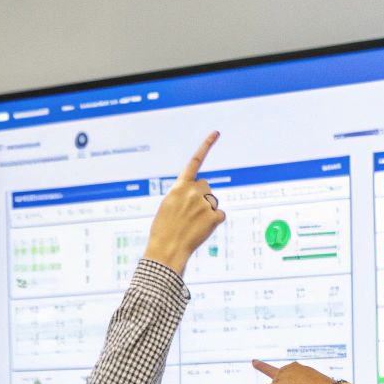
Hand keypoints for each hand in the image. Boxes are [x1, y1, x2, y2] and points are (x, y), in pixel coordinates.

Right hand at [142, 132, 225, 273]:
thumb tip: (197, 197)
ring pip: (212, 203)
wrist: (167, 249)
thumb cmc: (163, 230)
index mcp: (180, 187)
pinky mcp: (214, 216)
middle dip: (201, 197)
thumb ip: (182, 196)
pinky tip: (202, 230)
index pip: (195, 162)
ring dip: (206, 212)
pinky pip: (219, 216)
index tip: (216, 133)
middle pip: (206, 187)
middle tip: (190, 214)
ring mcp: (206, 203)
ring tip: (193, 225)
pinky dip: (213, 223)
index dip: (206, 146)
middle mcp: (194, 191)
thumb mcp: (168, 206)